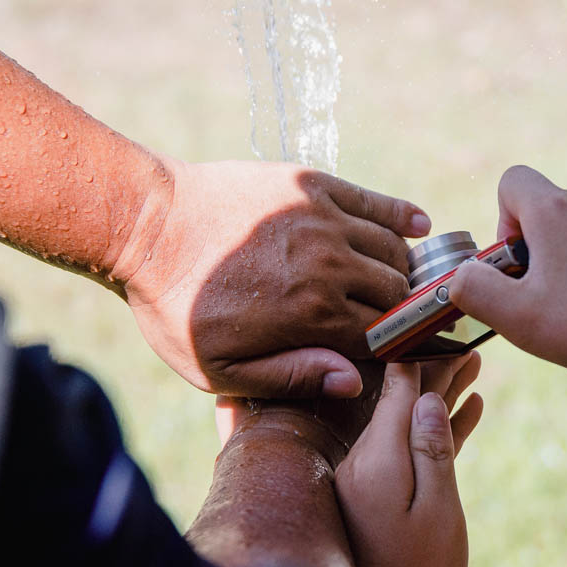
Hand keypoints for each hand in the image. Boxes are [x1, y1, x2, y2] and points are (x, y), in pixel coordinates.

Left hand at [118, 158, 430, 397]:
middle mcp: (330, 266)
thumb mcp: (221, 368)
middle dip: (399, 310)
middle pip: (396, 293)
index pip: (384, 336)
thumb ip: (292, 376)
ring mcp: (325, 221)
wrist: (147, 226)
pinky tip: (419, 227)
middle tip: (393, 317)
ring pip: (393, 250)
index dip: (392, 348)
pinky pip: (377, 202)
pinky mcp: (315, 185)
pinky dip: (405, 217)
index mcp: (313, 316)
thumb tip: (355, 381)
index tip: (391, 352)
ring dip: (401, 269)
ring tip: (393, 282)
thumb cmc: (179, 307)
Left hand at [335, 353, 483, 566]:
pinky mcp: (382, 496)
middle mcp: (367, 463)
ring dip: (442, 396)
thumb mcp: (437, 510)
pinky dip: (439, 431)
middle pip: (404, 402)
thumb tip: (428, 398)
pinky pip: (412, 451)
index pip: (397, 391)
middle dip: (436, 371)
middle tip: (465, 342)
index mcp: (377, 460)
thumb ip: (432, 450)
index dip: (419, 355)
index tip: (434, 322)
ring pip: (411, 423)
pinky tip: (467, 410)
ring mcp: (372, 480)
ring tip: (473, 365)